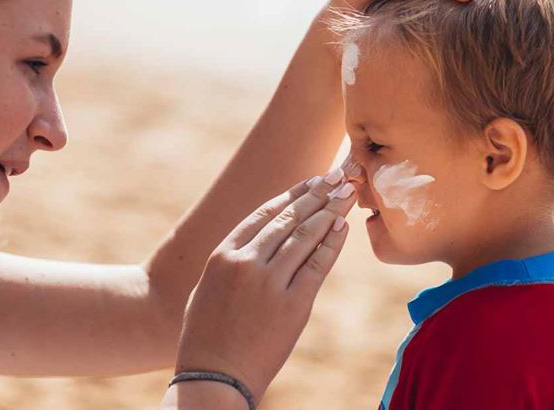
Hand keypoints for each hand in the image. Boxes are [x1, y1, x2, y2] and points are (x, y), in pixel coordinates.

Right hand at [170, 170, 356, 403]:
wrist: (214, 377)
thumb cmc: (207, 335)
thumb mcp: (209, 287)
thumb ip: (234, 260)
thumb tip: (262, 238)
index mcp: (223, 255)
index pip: (264, 213)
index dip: (292, 194)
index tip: (311, 181)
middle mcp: (246, 262)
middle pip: (289, 218)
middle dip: (317, 194)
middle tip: (338, 176)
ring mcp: (270, 283)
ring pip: (305, 236)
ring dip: (330, 211)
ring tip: (347, 193)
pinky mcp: (293, 305)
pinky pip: (317, 265)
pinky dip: (332, 243)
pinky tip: (343, 227)